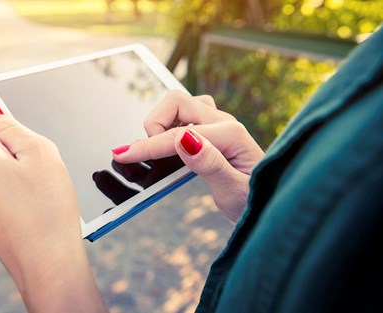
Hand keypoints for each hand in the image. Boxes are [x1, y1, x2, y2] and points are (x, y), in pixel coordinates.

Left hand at [0, 100, 105, 311]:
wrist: (47, 265)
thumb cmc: (47, 208)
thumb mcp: (38, 152)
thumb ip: (10, 126)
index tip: (13, 118)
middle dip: (8, 142)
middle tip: (37, 155)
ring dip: (16, 165)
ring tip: (42, 182)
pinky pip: (0, 188)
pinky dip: (17, 186)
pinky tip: (39, 200)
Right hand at [112, 91, 264, 221]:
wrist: (273, 206)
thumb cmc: (255, 203)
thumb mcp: (234, 193)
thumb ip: (210, 165)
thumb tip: (182, 138)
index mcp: (230, 135)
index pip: (177, 134)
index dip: (147, 145)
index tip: (121, 154)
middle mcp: (224, 122)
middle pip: (176, 101)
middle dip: (154, 124)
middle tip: (150, 155)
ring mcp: (218, 123)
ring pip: (178, 104)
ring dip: (162, 122)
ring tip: (159, 151)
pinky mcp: (212, 130)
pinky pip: (184, 114)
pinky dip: (169, 126)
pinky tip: (170, 146)